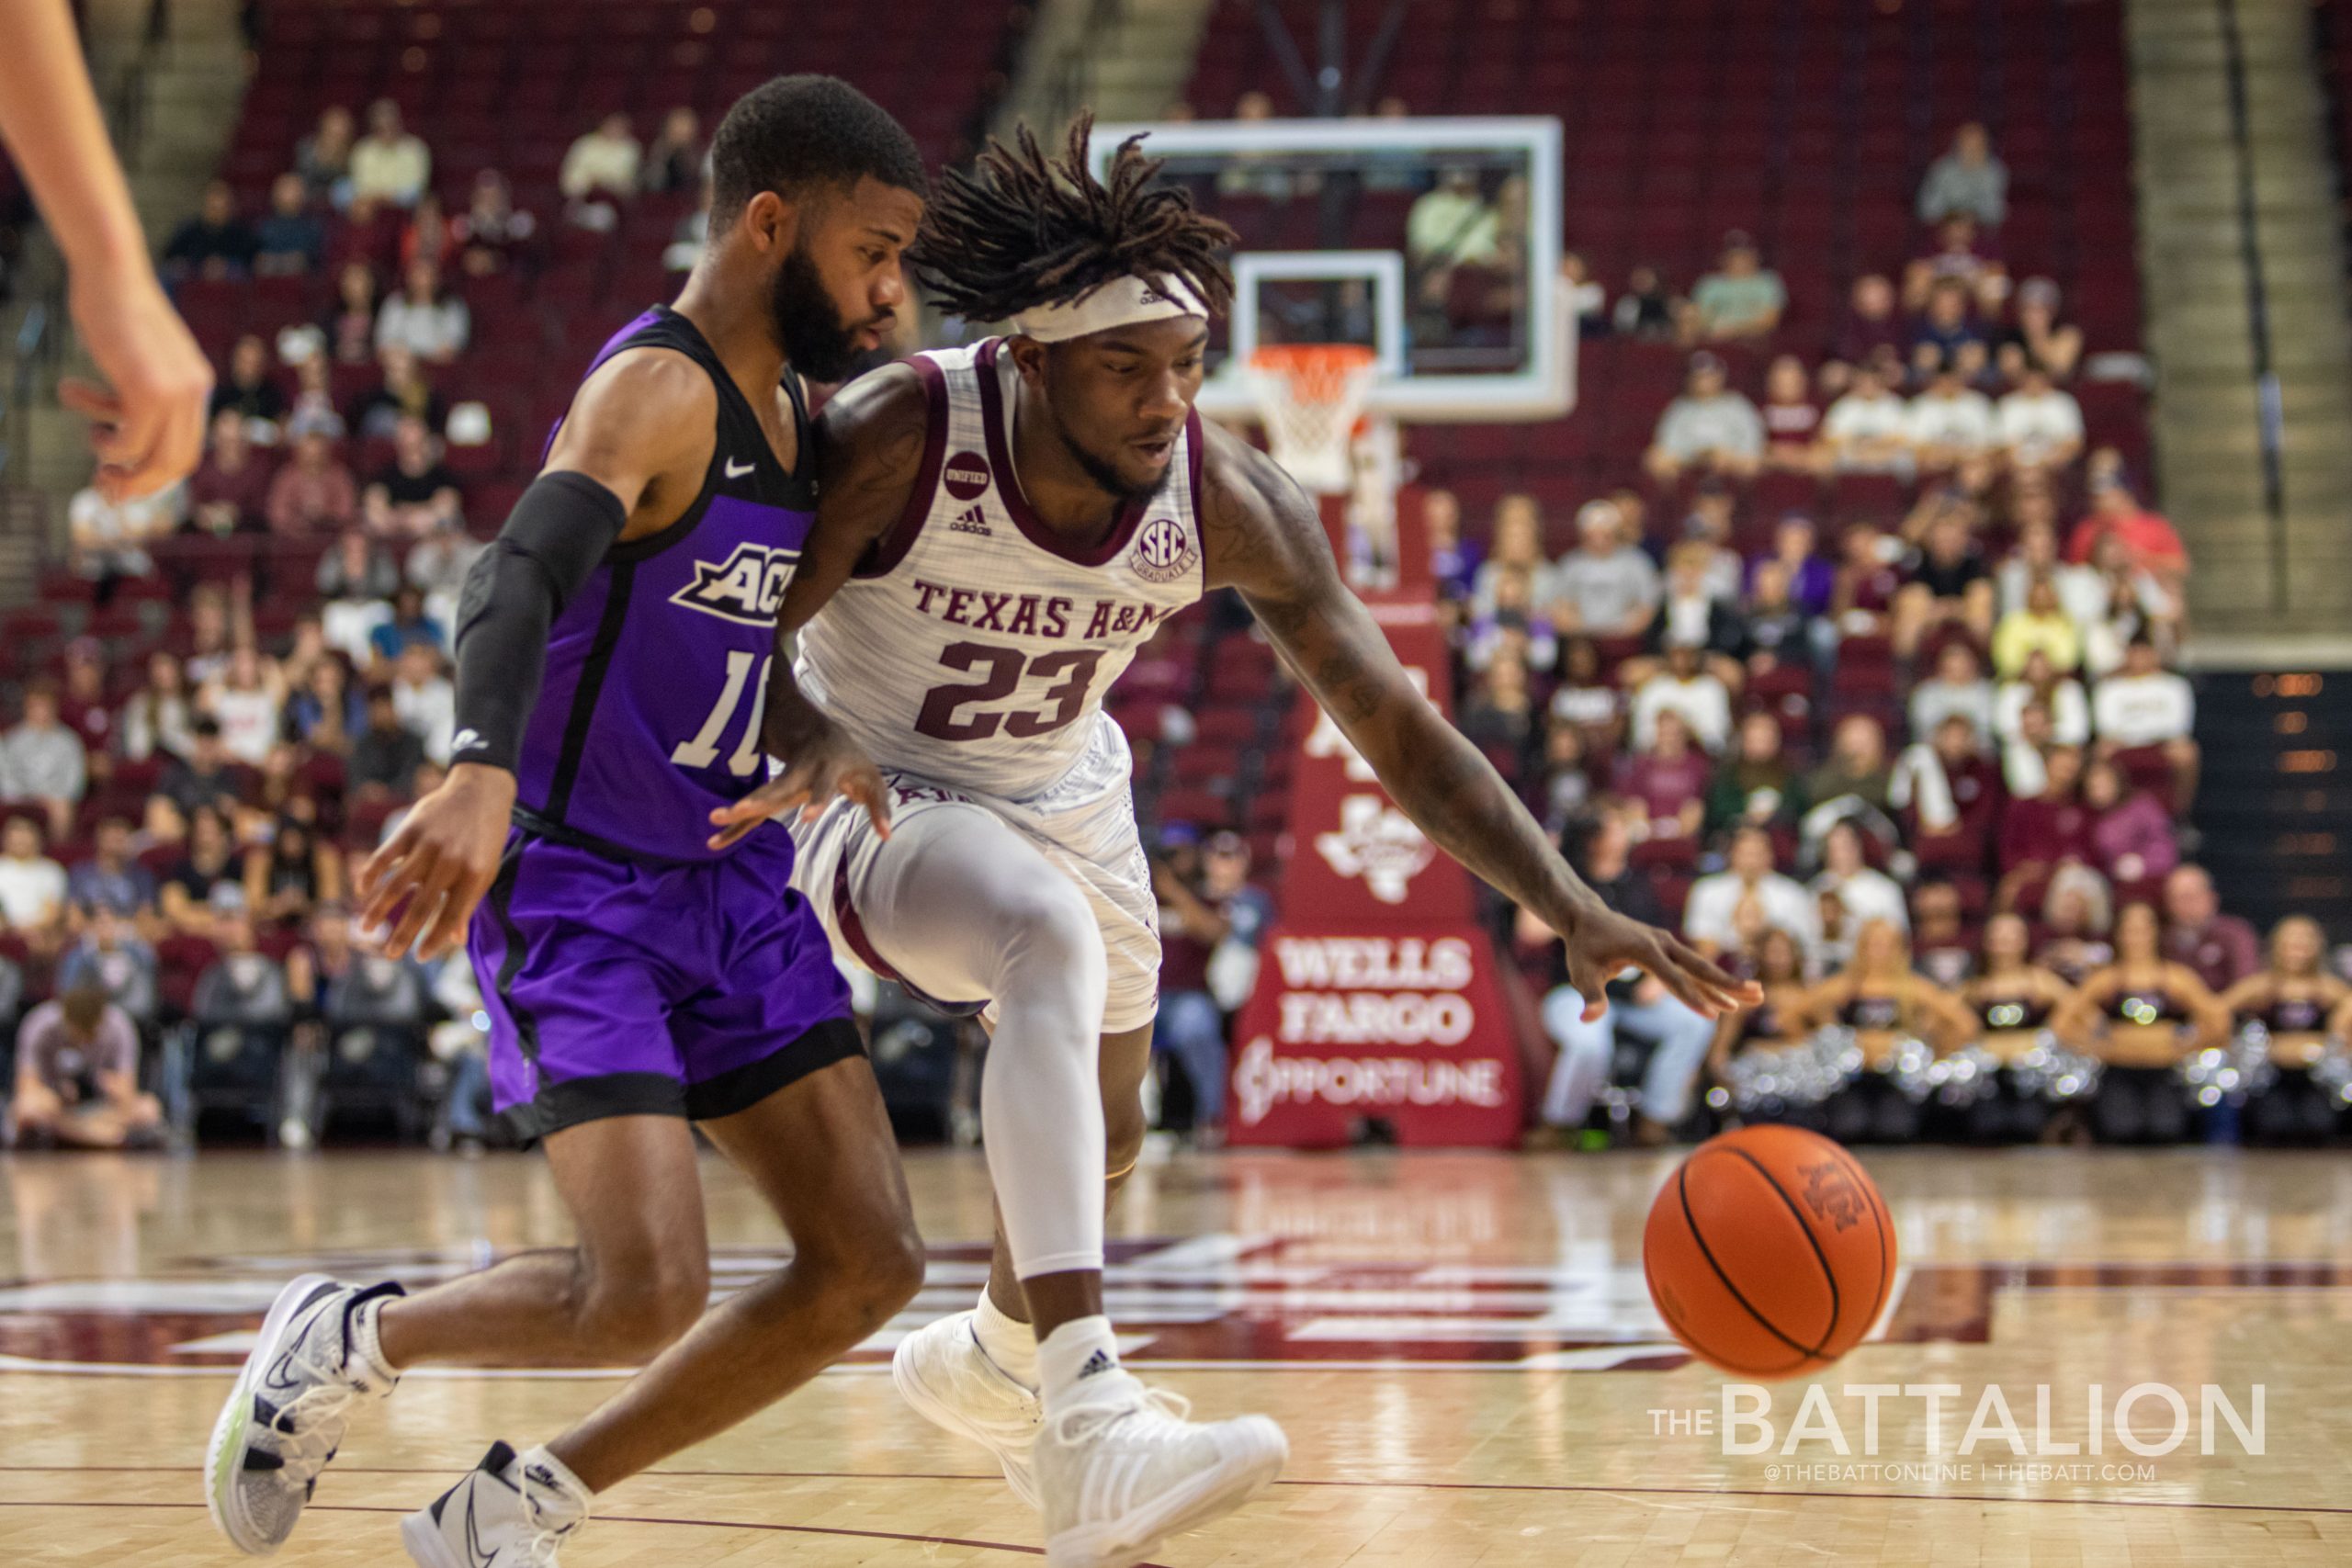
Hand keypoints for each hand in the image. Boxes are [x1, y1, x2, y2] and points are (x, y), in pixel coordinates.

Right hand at [58, 259, 211, 501]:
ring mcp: (176, 392)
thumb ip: (138, 392)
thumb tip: (123, 440)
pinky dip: (102, 437)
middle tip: (101, 483)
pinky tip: (74, 394)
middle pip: (177, 464)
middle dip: (138, 482)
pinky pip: (129, 440)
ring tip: (90, 437)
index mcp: (196, 387)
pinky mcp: (149, 388)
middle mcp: (195, 393)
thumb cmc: (113, 310)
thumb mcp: (135, 356)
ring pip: (153, 459)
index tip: (117, 475)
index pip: (186, 451)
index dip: (154, 474)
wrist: (111, 270)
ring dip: (115, 461)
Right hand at [356, 763, 515, 960]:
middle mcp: (450, 862)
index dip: (435, 939)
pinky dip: (371, 874)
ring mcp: (428, 845)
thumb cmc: (485, 839)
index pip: (451, 916)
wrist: (480, 792)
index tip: (421, 957)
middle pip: (422, 905)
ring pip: (397, 884)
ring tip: (366, 930)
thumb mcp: (486, 870)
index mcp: (473, 876)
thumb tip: (456, 941)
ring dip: (379, 909)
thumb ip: (468, 903)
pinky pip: (385, 856)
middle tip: (390, 955)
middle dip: (404, 934)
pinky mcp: (411, 829)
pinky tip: (361, 890)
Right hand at [705, 714, 889, 851]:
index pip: (822, 784)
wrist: (815, 729)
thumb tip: (888, 837)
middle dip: (759, 800)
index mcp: (825, 766)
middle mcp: (799, 770)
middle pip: (778, 786)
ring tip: (716, 820)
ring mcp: (781, 777)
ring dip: (739, 808)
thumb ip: (879, 807)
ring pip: (759, 793)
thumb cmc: (849, 760)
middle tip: (739, 812)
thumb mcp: (871, 779)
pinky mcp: (771, 788)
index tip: (808, 817)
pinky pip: (753, 808)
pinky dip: (735, 823)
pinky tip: (714, 840)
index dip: (817, 799)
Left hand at [1553, 901, 1760, 1022]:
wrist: (1587, 918)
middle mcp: (1661, 943)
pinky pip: (1692, 966)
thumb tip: (1588, 1019)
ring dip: (1727, 982)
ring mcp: (1666, 943)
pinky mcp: (1667, 947)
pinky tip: (1729, 995)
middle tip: (1757, 995)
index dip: (1692, 998)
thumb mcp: (1582, 973)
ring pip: (1701, 966)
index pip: (1673, 979)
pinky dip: (1711, 980)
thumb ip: (1590, 997)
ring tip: (1758, 995)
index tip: (1713, 1016)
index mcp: (1644, 950)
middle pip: (1699, 967)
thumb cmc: (1583, 948)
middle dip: (1728, 984)